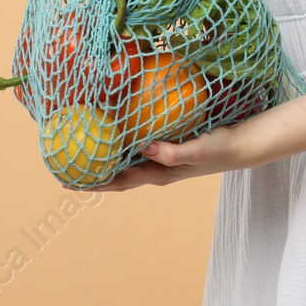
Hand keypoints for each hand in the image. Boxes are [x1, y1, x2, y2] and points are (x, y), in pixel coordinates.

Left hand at [67, 122, 247, 192]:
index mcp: (157, 174)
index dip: (93, 183)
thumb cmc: (219, 148)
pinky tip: (113, 122)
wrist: (240, 145)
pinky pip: (136, 143)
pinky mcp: (165, 144)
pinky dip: (121, 139)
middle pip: (116, 173)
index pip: (118, 181)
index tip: (67, 182)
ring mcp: (159, 158)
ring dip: (104, 156)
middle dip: (91, 171)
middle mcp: (154, 168)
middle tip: (64, 162)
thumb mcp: (198, 150)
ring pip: (125, 159)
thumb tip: (145, 148)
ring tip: (80, 144)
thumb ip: (174, 152)